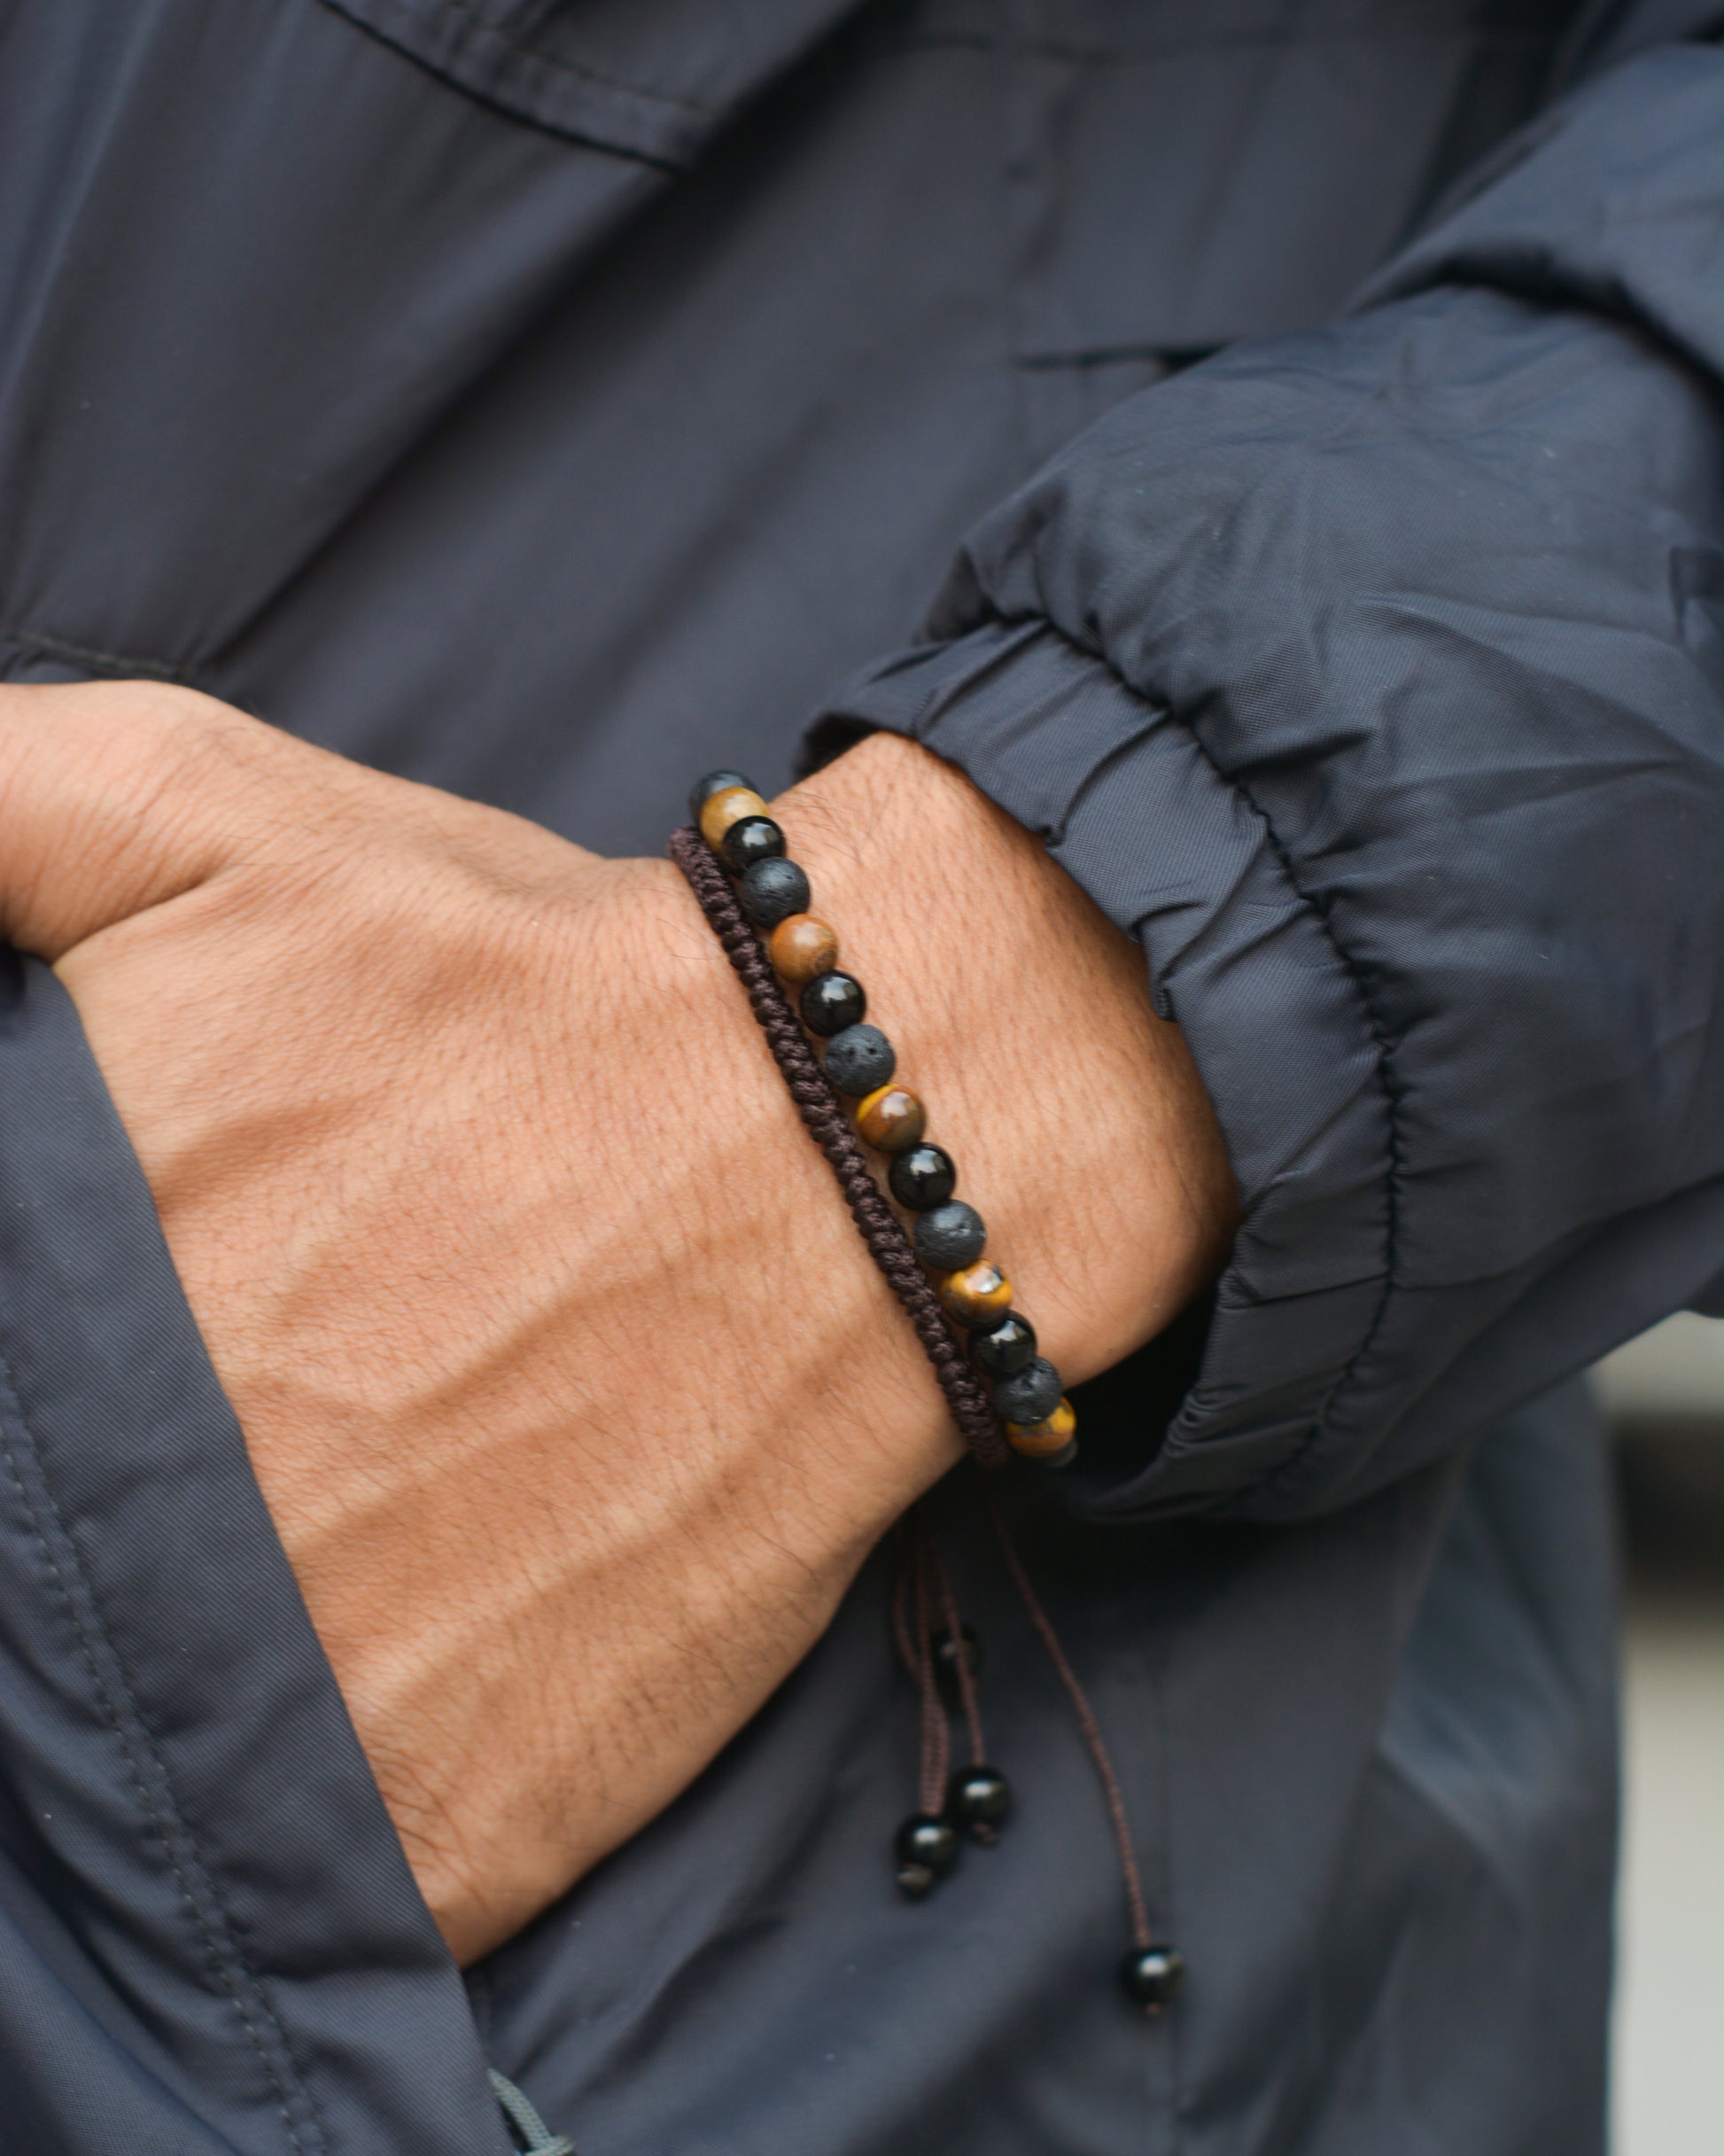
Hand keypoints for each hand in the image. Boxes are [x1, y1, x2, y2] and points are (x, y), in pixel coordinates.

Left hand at [0, 681, 1232, 1960]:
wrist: (836, 1158)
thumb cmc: (518, 988)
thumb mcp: (191, 808)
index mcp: (48, 1311)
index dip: (26, 1381)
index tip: (98, 1340)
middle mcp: (136, 1541)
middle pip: (23, 1596)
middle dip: (86, 1505)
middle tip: (256, 1390)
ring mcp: (289, 1717)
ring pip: (136, 1760)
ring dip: (186, 1661)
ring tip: (326, 1504)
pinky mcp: (440, 1834)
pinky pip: (306, 1867)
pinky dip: (326, 1788)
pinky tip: (399, 1633)